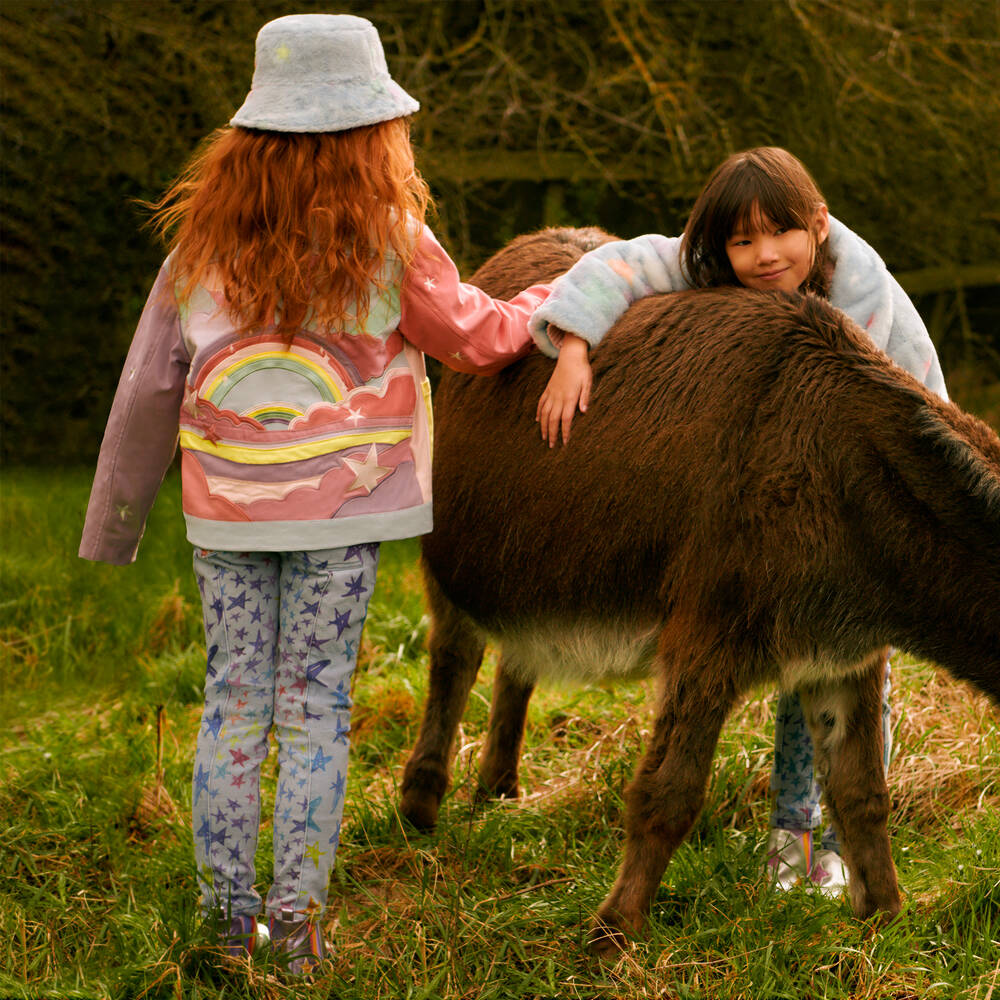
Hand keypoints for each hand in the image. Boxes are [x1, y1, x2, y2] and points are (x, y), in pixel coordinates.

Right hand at [535, 332, 591, 446]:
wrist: (570, 355)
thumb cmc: (582, 369)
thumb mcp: (588, 382)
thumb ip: (585, 397)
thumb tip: (584, 411)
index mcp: (570, 397)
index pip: (566, 419)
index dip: (565, 432)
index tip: (564, 443)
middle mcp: (559, 397)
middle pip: (553, 420)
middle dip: (552, 434)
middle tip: (551, 446)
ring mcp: (552, 393)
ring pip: (545, 413)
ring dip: (543, 427)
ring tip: (544, 437)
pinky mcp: (548, 389)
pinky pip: (541, 403)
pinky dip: (539, 413)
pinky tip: (537, 421)